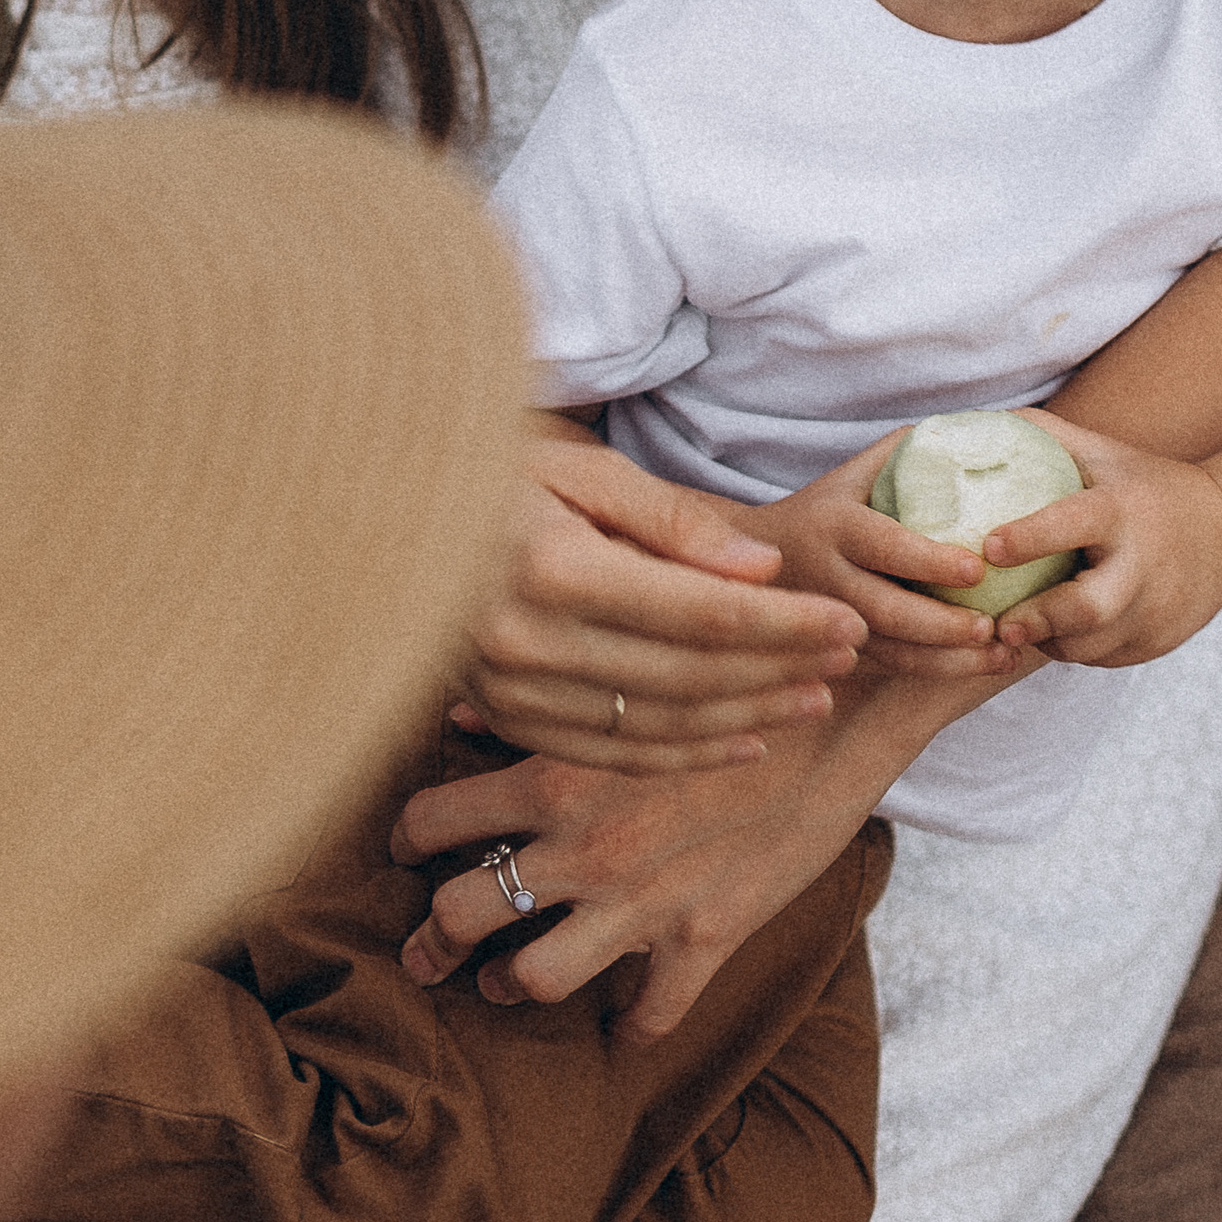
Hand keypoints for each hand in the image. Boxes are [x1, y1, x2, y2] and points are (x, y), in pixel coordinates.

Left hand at [393, 661, 1005, 1037]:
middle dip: (435, 936)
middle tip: (425, 947)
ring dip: (512, 984)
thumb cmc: (726, 666)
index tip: (404, 846)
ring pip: (537, 976)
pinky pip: (652, 1013)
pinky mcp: (705, 936)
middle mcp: (583, 846)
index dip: (408, 835)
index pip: (435, 817)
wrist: (839, 704)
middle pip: (464, 911)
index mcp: (553, 773)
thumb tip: (457, 711)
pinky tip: (622, 1026)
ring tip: (503, 984)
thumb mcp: (624, 671)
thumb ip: (536, 700)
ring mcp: (643, 902)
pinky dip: (632, 1027)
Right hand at [456, 433, 866, 772]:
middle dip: (779, 669)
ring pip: (656, 725)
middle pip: (687, 676)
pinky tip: (743, 742)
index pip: (699, 612)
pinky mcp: (501, 715)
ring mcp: (508, 688)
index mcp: (550, 565)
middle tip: (848, 655)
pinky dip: (683, 755)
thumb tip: (762, 568)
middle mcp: (526, 639)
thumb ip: (670, 520)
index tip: (846, 620)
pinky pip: (608, 751)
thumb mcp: (576, 466)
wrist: (373, 516)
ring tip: (813, 698)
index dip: (783, 623)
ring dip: (746, 719)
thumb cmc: (487, 471)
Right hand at [754, 432, 1009, 670]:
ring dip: (949, 661)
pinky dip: (935, 671)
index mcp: (835, 524)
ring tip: (1002, 654)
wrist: (753, 555)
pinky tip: (979, 665)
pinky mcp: (836, 649)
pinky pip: (888, 668)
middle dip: (943, 626)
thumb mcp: (856, 471)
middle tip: (993, 626)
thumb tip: (981, 428)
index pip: (885, 545)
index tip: (978, 568)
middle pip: (886, 611)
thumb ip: (909, 452)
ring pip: (890, 651)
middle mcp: (827, 577)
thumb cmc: (828, 504)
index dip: (931, 560)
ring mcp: (829, 620)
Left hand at [988, 412, 1221, 664]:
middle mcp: (1143, 564)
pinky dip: (1070, 649)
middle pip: (1091, 608)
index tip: (990, 546)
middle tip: (998, 623)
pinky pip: (1102, 657)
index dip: (1032, 537)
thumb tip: (961, 425)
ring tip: (1013, 626)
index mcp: (1122, 510)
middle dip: (1039, 619)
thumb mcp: (1100, 452)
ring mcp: (1155, 610)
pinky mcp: (1157, 642)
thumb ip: (1037, 435)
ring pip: (1091, 644)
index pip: (1076, 523)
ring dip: (1046, 640)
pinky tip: (1049, 632)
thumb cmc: (1141, 485)